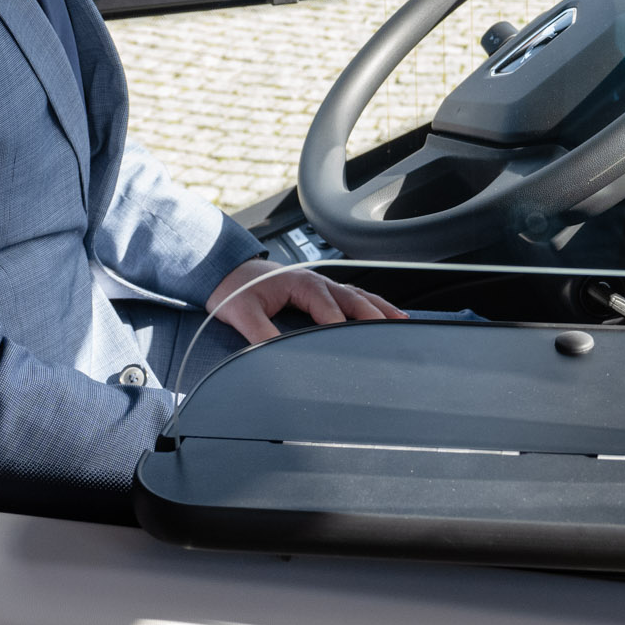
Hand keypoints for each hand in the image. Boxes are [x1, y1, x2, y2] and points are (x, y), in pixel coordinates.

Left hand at [207, 258, 406, 344]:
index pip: (329, 309)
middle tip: (392, 333)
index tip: (353, 346)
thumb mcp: (242, 313)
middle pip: (353, 298)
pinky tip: (381, 313)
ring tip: (400, 321)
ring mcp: (320, 283)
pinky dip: (369, 303)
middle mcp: (316, 281)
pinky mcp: (318, 289)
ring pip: (357, 294)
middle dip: (375, 315)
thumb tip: (276, 354)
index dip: (341, 328)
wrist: (224, 270)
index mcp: (301, 284)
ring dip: (379, 307)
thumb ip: (260, 333)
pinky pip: (350, 295)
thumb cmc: (234, 289)